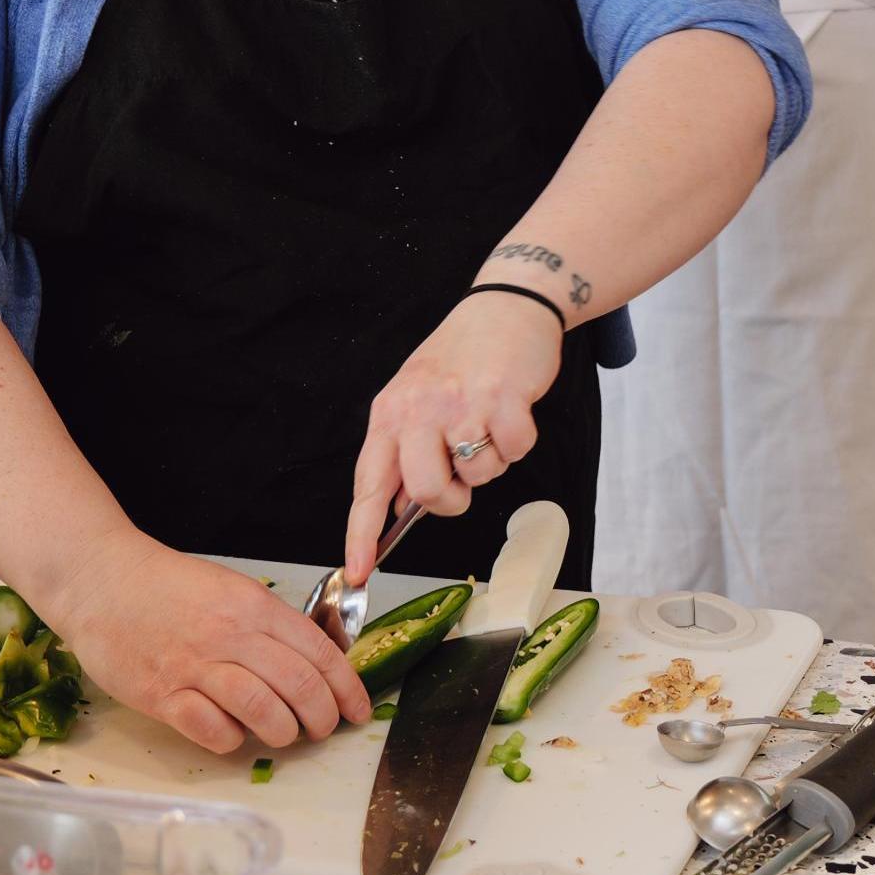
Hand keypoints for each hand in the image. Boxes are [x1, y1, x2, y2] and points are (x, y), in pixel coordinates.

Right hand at [36, 528, 369, 753]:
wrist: (102, 580)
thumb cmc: (169, 586)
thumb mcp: (232, 590)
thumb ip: (270, 623)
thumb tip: (314, 661)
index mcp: (254, 606)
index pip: (319, 652)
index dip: (347, 687)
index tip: (357, 711)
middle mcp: (231, 635)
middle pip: (299, 684)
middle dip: (322, 716)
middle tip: (323, 730)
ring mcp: (195, 666)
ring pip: (262, 708)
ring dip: (282, 731)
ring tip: (283, 735)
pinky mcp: (161, 694)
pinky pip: (211, 728)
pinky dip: (231, 740)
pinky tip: (233, 736)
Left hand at [347, 289, 561, 583]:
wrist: (507, 304)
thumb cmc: (461, 354)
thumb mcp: (415, 395)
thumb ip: (404, 448)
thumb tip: (399, 505)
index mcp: (390, 412)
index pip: (369, 484)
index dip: (361, 533)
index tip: (356, 570)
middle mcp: (419, 409)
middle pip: (427, 492)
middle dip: (450, 499)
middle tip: (461, 478)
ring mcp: (461, 404)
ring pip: (476, 476)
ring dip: (490, 462)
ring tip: (487, 423)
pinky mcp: (503, 398)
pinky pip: (514, 452)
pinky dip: (518, 441)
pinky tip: (511, 411)